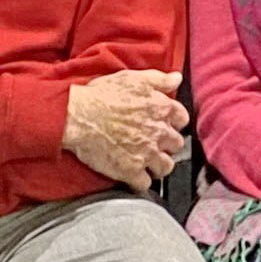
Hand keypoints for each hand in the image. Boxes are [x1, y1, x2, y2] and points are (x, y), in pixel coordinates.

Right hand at [63, 68, 190, 186]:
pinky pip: (144, 183)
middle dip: (166, 145)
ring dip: (157, 166)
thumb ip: (159, 79)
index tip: (164, 124)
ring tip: (145, 162)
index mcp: (161, 108)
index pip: (182, 119)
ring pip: (164, 167)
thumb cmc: (101, 95)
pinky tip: (132, 175)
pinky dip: (139, 181)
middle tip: (153, 143)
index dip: (172, 122)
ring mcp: (147, 153)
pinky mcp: (131, 170)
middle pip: (176, 145)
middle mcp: (159, 132)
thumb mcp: (132, 78)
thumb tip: (177, 78)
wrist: (78, 116)